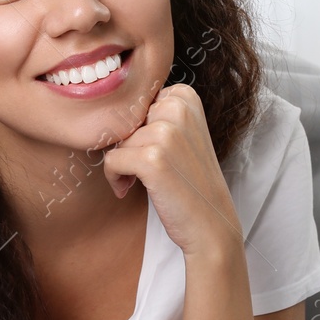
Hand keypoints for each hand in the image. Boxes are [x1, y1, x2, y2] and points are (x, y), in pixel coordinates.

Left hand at [101, 84, 239, 259]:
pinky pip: (111, 161)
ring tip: (140, 180)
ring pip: (117, 141)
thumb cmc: (191, 181)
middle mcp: (177, 108)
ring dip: (121, 164)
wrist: (211, 223)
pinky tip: (128, 189)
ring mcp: (166, 133)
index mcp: (184, 97)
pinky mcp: (152, 158)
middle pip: (125, 119)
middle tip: (144, 167)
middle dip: (127, 145)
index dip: (136, 129)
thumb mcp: (182, 134)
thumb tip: (108, 112)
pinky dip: (114, 178)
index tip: (148, 149)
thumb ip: (155, 115)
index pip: (135, 102)